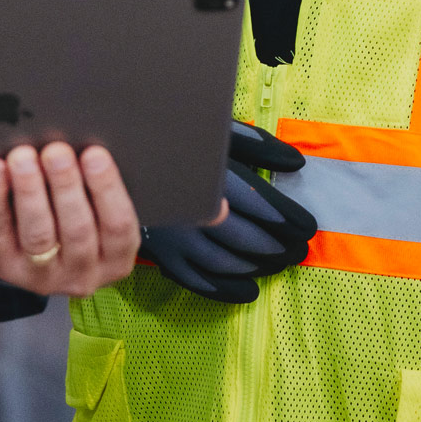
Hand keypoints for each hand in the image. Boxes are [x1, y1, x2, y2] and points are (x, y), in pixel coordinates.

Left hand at [0, 141, 142, 295]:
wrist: (37, 258)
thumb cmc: (76, 220)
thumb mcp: (97, 213)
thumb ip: (93, 187)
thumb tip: (78, 143)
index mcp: (115, 258)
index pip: (118, 225)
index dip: (107, 188)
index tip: (94, 153)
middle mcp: (82, 274)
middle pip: (77, 231)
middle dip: (65, 186)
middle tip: (56, 150)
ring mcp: (42, 276)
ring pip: (38, 235)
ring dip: (30, 192)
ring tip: (23, 157)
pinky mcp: (4, 266)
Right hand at [143, 122, 317, 301]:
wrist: (112, 157)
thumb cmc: (175, 137)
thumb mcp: (216, 131)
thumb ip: (259, 146)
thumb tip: (296, 163)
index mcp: (207, 180)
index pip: (259, 206)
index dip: (288, 219)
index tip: (308, 227)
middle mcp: (189, 212)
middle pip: (243, 238)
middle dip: (277, 247)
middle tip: (299, 251)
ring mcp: (173, 238)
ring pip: (222, 262)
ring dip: (256, 267)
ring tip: (279, 265)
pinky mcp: (160, 254)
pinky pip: (195, 280)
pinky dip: (225, 289)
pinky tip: (249, 290)